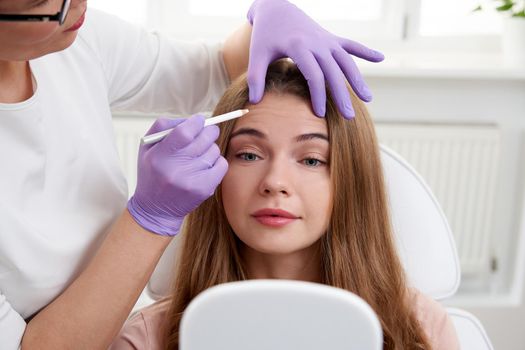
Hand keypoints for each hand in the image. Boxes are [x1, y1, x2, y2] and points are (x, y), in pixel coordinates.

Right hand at [127, 115, 227, 235]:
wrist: (156, 210)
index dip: (196, 122)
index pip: (184, 132)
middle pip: (204, 139)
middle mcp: (175, 170)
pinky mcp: (204, 189)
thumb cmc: (152, 173)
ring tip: (199, 155)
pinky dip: (217, 161)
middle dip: (208, 131)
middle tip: (206, 131)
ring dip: (210, 148)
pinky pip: (222, 164)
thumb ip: (165, 127)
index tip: (198, 120)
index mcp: (159, 156)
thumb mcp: (147, 148)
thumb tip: (192, 119)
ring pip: (214, 150)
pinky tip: (206, 165)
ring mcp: (191, 181)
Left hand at [247, 0, 383, 118]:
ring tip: (368, 99)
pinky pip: (351, 44)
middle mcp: (317, 42)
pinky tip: (381, 58)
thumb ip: (256, 77)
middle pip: (333, 72)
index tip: (320, 113)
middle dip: (341, 95)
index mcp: (299, 46)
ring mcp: (326, 40)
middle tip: (348, 117)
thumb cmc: (265, 34)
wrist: (276, 7)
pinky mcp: (331, 38)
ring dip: (357, 79)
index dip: (317, 95)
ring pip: (346, 61)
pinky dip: (365, 51)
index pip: (313, 75)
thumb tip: (255, 102)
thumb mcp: (257, 54)